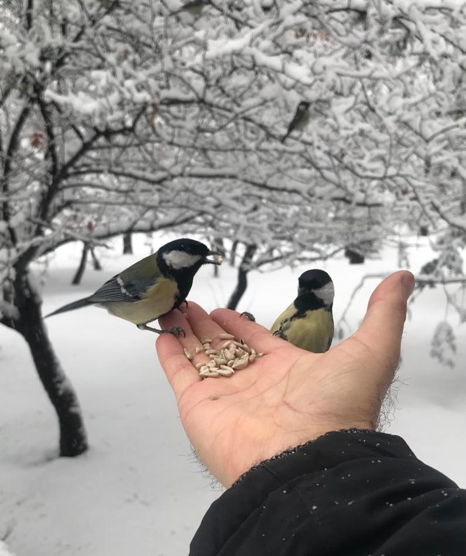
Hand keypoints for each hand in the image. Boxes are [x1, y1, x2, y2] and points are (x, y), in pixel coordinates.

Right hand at [156, 271, 413, 486]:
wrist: (309, 460)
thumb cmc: (339, 407)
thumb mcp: (372, 349)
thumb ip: (384, 313)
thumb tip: (402, 278)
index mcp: (285, 371)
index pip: (256, 343)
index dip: (239, 325)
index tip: (225, 309)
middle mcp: (253, 384)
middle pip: (223, 348)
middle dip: (206, 325)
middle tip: (188, 302)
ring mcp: (224, 395)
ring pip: (199, 357)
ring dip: (185, 333)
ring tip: (171, 308)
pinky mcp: (198, 407)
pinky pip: (180, 375)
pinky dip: (169, 356)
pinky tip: (162, 335)